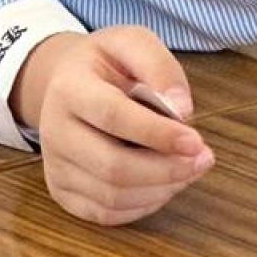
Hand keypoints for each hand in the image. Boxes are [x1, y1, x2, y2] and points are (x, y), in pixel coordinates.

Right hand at [12, 28, 213, 226]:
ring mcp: (54, 165)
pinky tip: (162, 184)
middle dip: (166, 170)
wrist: (64, 82)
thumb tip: (182, 110)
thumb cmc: (106, 64)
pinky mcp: (61, 191)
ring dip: (161, 189)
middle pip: (113, 167)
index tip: (196, 141)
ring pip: (112, 196)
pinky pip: (107, 214)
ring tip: (187, 169)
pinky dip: (144, 205)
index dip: (157, 134)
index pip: (112, 116)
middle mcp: (53, 129)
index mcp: (69, 87)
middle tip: (202, 160)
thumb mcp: (131, 43)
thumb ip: (159, 66)